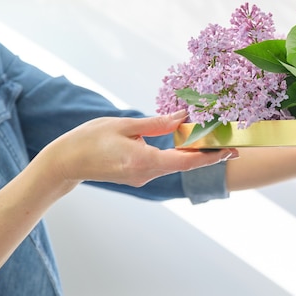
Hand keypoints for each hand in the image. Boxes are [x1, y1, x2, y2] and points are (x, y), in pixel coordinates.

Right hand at [37, 110, 238, 188]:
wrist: (65, 163)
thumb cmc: (89, 139)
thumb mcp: (124, 125)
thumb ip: (156, 123)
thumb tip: (183, 117)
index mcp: (144, 161)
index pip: (186, 161)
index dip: (210, 157)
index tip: (230, 152)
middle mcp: (146, 174)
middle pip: (184, 164)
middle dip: (208, 154)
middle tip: (231, 145)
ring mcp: (142, 177)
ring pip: (174, 164)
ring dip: (193, 152)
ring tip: (212, 138)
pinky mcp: (137, 175)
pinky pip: (163, 164)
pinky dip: (177, 154)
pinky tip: (185, 143)